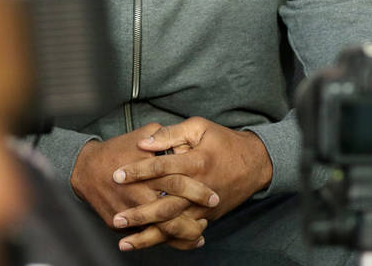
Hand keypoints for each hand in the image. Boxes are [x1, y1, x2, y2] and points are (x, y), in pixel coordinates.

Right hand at [70, 123, 216, 251]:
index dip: (197, 191)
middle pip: (171, 212)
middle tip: (209, 221)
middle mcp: (138, 194)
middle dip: (194, 218)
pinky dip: (164, 241)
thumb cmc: (115, 150)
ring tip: (199, 234)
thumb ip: (163, 136)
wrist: (84, 169)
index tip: (214, 196)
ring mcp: (129, 211)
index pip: (177, 182)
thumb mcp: (139, 136)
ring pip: (161, 231)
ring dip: (182, 235)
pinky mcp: (120, 224)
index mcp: (146, 172)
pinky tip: (180, 240)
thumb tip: (183, 140)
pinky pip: (145, 236)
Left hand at [110, 117, 272, 250]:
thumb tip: (144, 143)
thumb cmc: (223, 141)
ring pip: (174, 226)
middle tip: (117, 218)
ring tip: (126, 242)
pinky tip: (148, 244)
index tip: (116, 175)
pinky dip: (167, 240)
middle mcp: (199, 188)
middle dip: (140, 214)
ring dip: (149, 235)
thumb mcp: (199, 127)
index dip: (137, 171)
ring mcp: (204, 207)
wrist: (256, 163)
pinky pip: (185, 232)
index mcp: (196, 162)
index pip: (161, 168)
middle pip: (165, 205)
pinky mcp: (208, 216)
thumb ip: (170, 134)